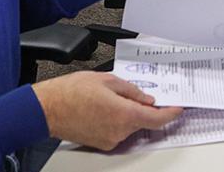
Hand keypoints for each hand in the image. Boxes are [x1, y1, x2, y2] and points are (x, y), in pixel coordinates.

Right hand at [33, 71, 182, 150]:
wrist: (46, 109)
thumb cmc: (71, 92)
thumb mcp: (107, 80)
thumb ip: (132, 90)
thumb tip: (146, 98)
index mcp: (125, 115)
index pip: (158, 119)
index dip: (171, 113)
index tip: (177, 108)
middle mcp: (119, 132)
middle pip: (142, 121)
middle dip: (142, 107)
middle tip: (134, 93)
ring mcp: (109, 140)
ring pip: (129, 126)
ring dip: (127, 113)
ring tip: (108, 97)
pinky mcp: (100, 144)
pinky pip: (116, 131)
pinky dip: (116, 120)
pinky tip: (103, 107)